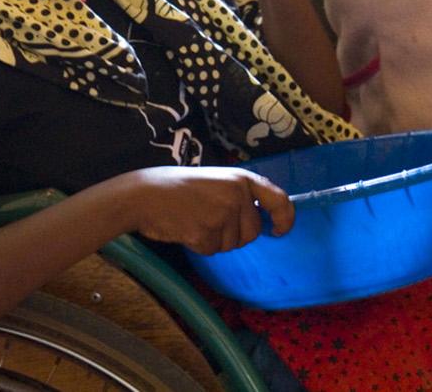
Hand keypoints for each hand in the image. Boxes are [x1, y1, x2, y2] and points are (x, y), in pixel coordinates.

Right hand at [123, 166, 293, 254]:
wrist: (146, 194)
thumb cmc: (180, 187)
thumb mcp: (218, 181)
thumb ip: (241, 196)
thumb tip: (263, 221)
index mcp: (242, 179)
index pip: (279, 200)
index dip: (285, 218)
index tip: (279, 230)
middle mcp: (237, 196)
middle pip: (252, 232)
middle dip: (235, 234)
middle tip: (209, 218)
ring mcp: (222, 214)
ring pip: (232, 244)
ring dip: (215, 239)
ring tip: (195, 219)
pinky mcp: (206, 233)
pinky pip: (212, 250)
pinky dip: (200, 245)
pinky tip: (186, 228)